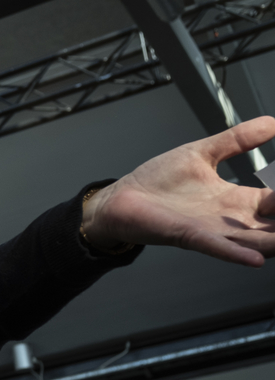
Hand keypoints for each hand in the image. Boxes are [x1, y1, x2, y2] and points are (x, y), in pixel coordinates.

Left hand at [83, 117, 274, 265]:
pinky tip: (257, 257)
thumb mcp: (204, 153)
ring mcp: (212, 230)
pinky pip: (217, 246)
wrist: (120, 199)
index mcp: (237, 200)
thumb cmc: (157, 182)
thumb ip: (238, 140)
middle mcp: (230, 220)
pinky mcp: (188, 236)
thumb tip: (274, 122)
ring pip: (256, 240)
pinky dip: (237, 252)